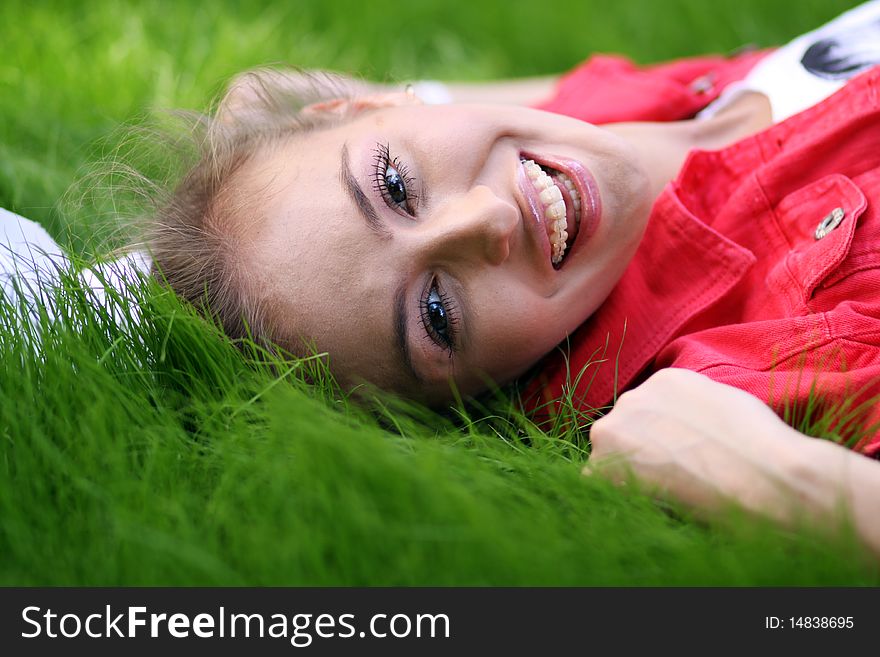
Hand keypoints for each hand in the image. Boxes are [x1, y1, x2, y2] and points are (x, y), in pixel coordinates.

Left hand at [585, 368, 833, 522]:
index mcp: (664, 380)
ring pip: (609, 456)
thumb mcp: (728, 406)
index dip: (662, 438)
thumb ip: (695, 410)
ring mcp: (613, 430)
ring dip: (628, 474)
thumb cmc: (762, 447)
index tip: (678, 457)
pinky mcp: (602, 466)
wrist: (761, 475)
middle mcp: (632, 398)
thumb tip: (689, 430)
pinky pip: (597, 483)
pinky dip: (618, 495)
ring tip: (666, 493)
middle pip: (625, 430)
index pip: (649, 411)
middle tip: (671, 480)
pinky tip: (650, 503)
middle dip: (641, 454)